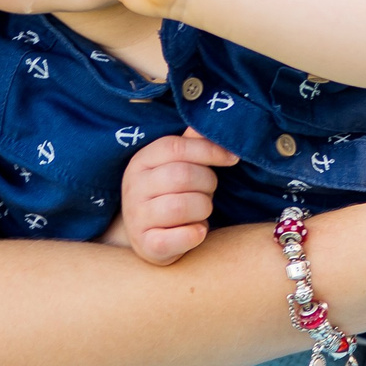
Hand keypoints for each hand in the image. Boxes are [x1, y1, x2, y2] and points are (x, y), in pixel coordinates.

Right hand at [116, 129, 234, 264]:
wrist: (146, 236)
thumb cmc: (168, 194)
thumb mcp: (174, 165)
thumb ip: (192, 143)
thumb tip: (211, 120)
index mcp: (141, 161)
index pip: (176, 147)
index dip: (208, 150)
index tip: (232, 158)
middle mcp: (134, 187)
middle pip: (183, 176)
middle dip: (208, 184)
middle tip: (209, 191)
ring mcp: (136, 217)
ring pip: (182, 206)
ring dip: (203, 208)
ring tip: (201, 210)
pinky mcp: (146, 245)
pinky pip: (178, 238)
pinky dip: (195, 233)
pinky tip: (197, 230)